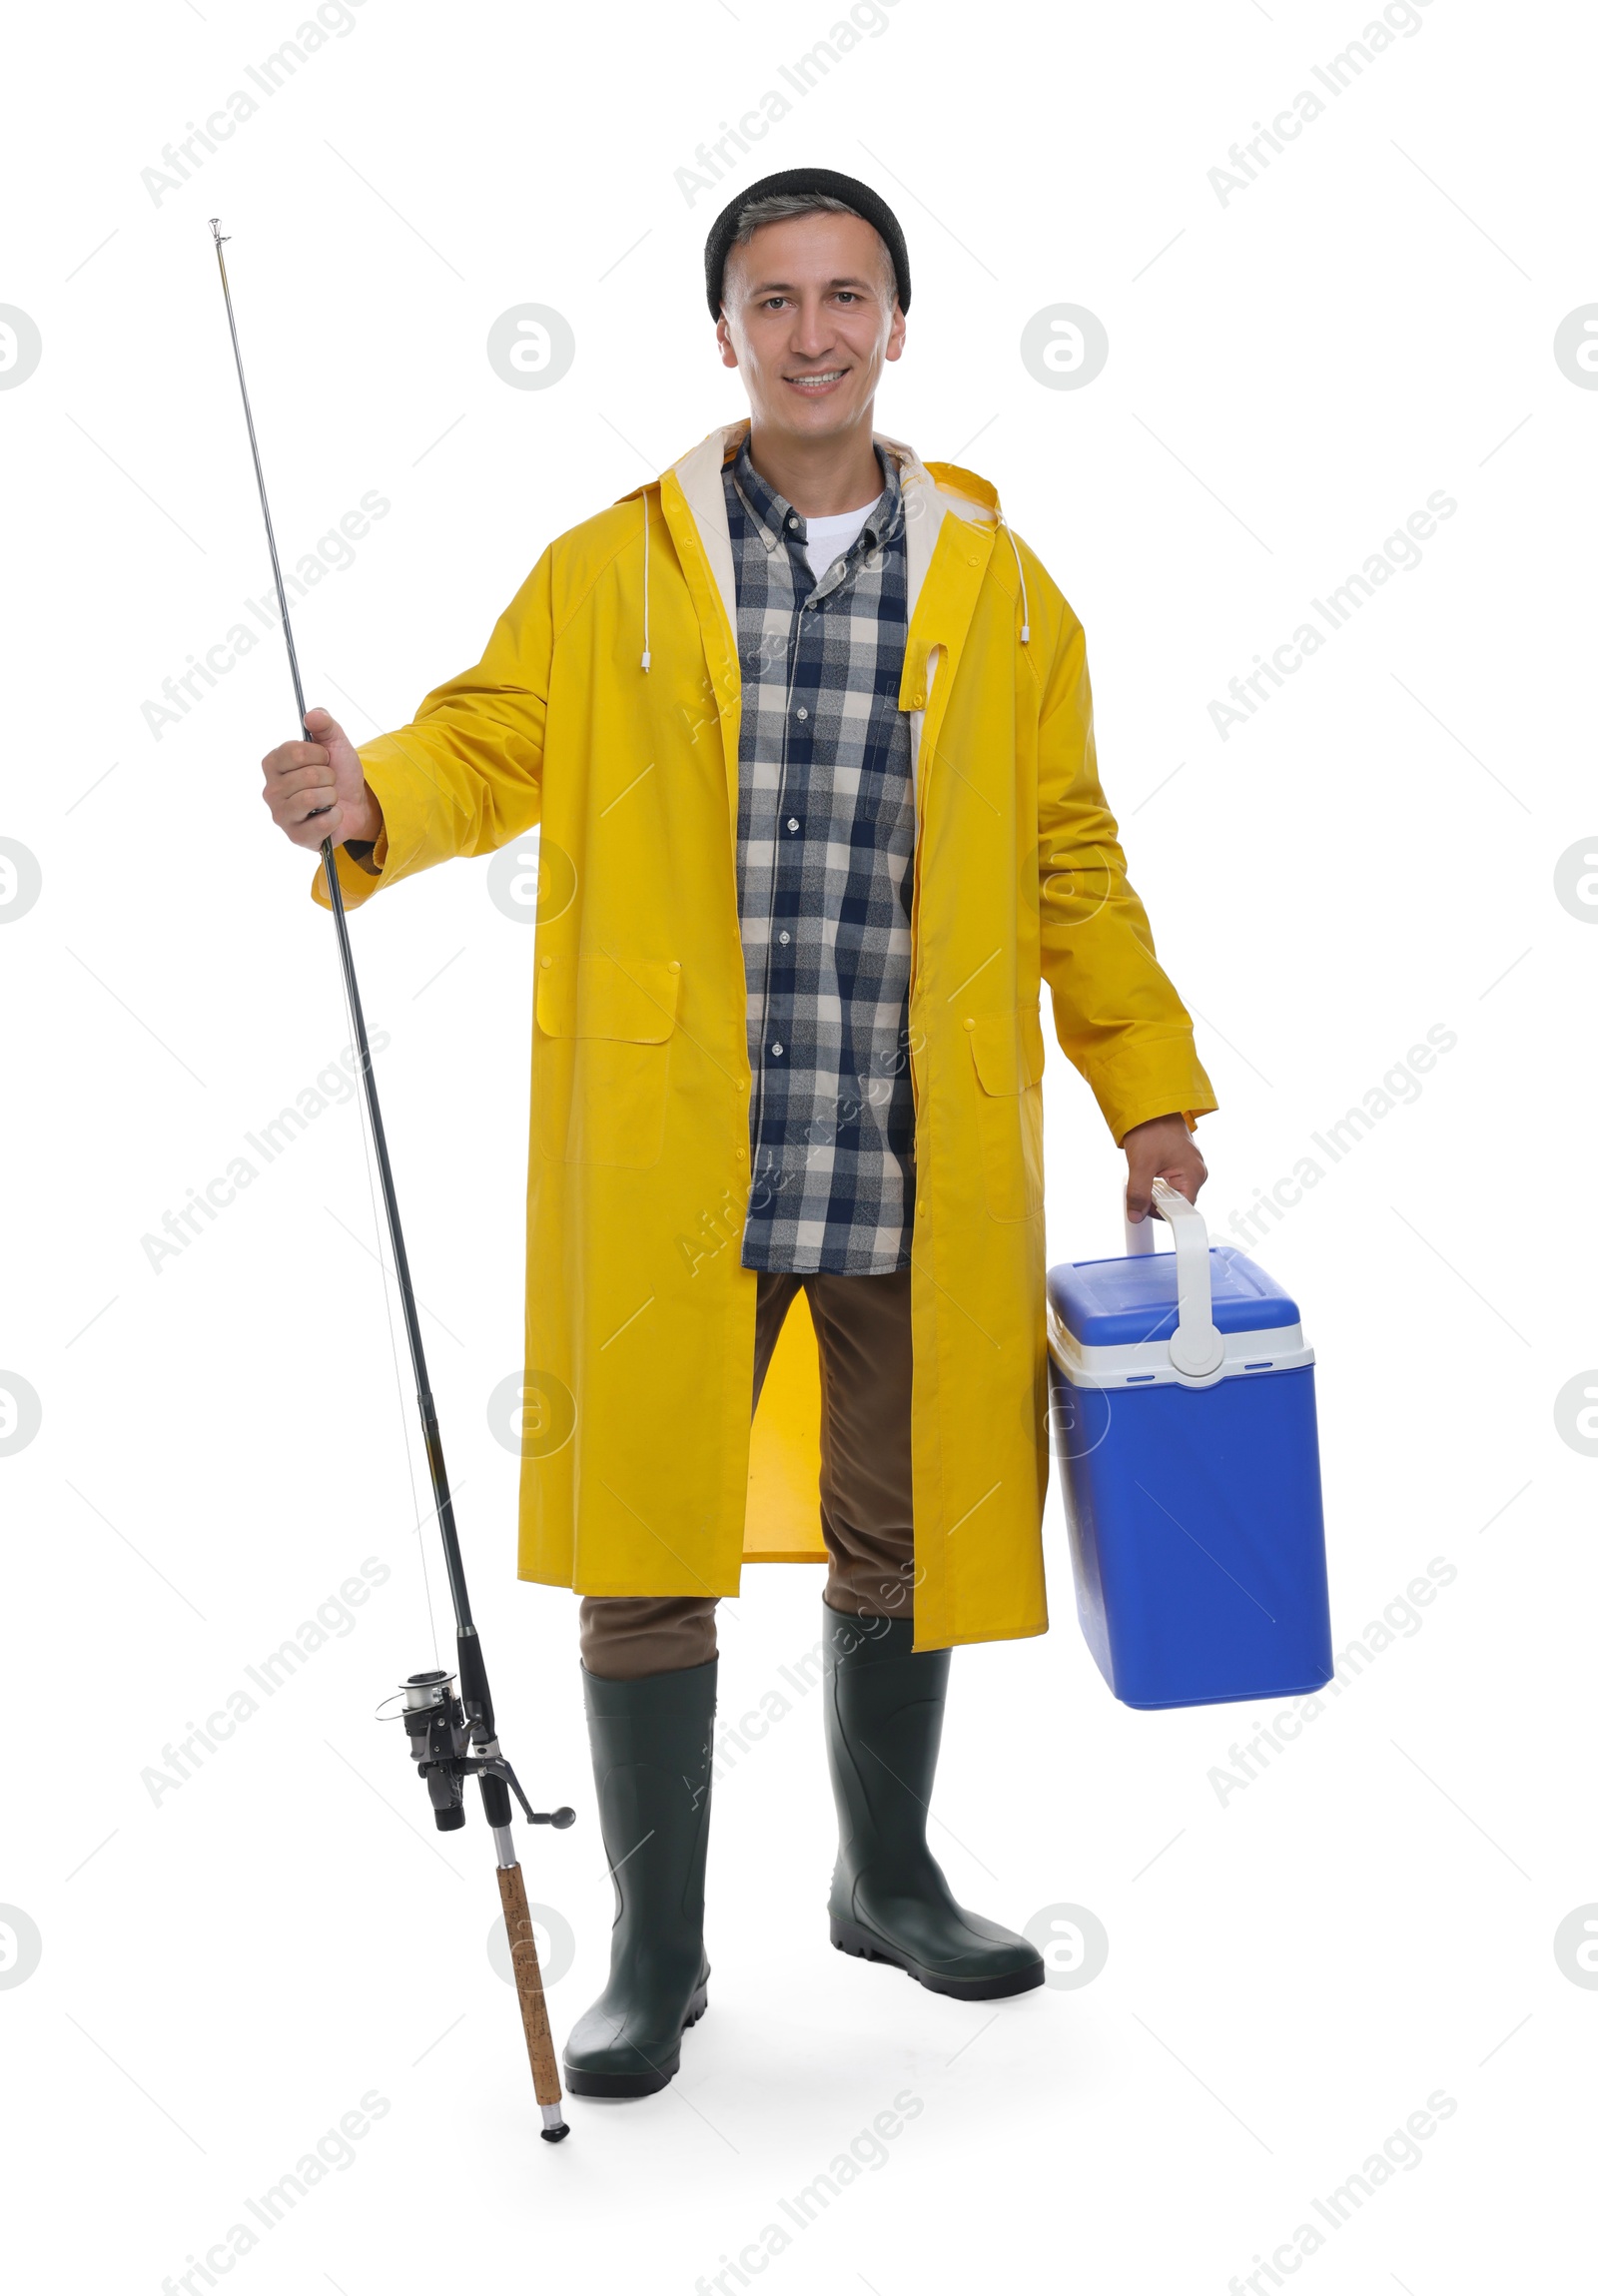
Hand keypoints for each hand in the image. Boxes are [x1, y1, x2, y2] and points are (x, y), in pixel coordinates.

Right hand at [261, 707, 382, 851]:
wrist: (356, 804)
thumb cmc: (339, 773)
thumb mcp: (335, 743)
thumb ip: (324, 724)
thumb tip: (312, 715)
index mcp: (273, 764)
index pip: (295, 752)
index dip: (319, 754)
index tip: (324, 759)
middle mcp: (271, 790)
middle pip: (308, 776)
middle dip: (329, 777)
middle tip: (328, 782)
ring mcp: (281, 815)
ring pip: (312, 798)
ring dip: (332, 796)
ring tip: (329, 798)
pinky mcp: (295, 836)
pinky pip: (321, 822)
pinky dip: (336, 816)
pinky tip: (331, 815)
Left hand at [1123, 1112, 1206, 1225]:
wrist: (1150, 1105)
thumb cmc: (1151, 1127)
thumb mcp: (1141, 1165)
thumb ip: (1138, 1194)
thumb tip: (1136, 1215)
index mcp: (1194, 1175)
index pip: (1182, 1209)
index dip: (1161, 1212)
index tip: (1144, 1210)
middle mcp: (1196, 1172)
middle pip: (1175, 1202)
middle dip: (1155, 1199)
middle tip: (1140, 1186)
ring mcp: (1189, 1167)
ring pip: (1170, 1192)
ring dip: (1153, 1190)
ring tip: (1143, 1173)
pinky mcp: (1180, 1163)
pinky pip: (1168, 1181)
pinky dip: (1155, 1181)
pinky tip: (1147, 1170)